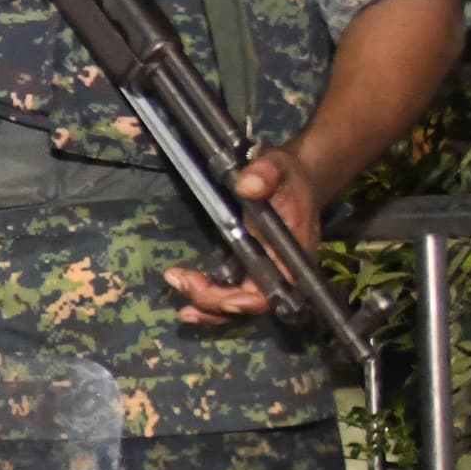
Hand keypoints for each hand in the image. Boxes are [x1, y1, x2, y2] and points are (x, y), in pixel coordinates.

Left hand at [162, 146, 324, 324]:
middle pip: (251, 302)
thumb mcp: (277, 166)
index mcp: (294, 252)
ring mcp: (264, 270)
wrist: (291, 178)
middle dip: (214, 300)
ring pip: (237, 302)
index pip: (278, 289)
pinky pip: (229, 289)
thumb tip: (247, 187)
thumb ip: (265, 174)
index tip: (226, 301)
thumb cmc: (288, 175)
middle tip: (180, 280)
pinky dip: (206, 294)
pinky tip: (183, 286)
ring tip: (176, 284)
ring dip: (206, 303)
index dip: (252, 301)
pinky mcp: (248, 265)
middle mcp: (281, 269)